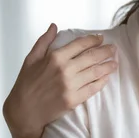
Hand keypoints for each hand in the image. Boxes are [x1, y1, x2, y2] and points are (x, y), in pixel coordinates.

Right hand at [3, 24, 117, 136]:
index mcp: (55, 57)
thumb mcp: (30, 59)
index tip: (101, 38)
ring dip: (108, 66)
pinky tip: (107, 78)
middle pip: (92, 57)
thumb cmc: (26, 84)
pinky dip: (102, 81)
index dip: (94, 40)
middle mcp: (65, 70)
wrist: (23, 111)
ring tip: (115, 62)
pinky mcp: (74, 100)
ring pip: (96, 72)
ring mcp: (71, 85)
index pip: (81, 44)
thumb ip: (44, 41)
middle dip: (106, 51)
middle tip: (113, 49)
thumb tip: (54, 26)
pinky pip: (93, 88)